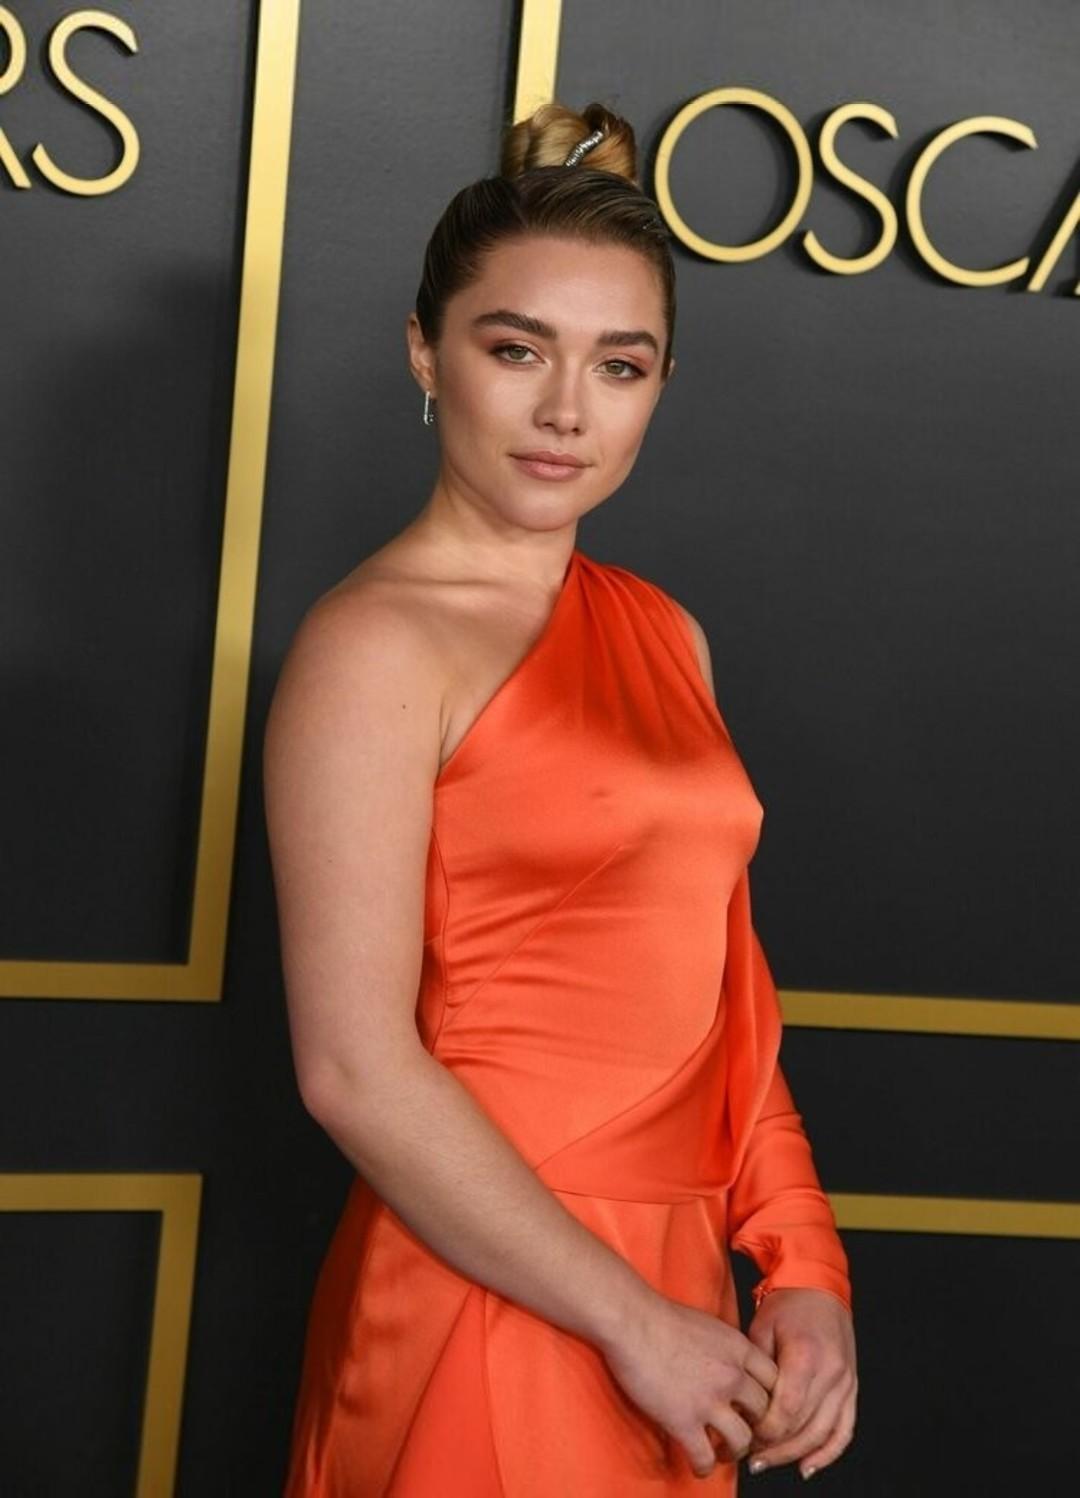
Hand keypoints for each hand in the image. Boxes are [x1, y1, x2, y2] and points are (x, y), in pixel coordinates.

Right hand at [600, 1290, 779, 1479]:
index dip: (771, 1398)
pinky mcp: (684, 1421)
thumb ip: (726, 1348)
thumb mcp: (709, 1324)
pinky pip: (705, 1457)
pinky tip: (699, 1466)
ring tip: (722, 1452)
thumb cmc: (661, 1316)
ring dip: (734, 1452)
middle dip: (758, 1428)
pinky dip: (704, 1468)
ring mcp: (709, 1400)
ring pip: (742, 1440)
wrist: (631, 1321)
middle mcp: (732, 1375)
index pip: (775, 1381)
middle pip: (765, 1413)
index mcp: (738, 1348)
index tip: (759, 1407)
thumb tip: (729, 1363)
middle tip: (744, 1432)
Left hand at [743, 1287, 856, 1479]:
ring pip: (823, 1434)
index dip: (764, 1432)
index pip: (786, 1411)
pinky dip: (828, 1453)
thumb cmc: (786, 1305)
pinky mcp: (852, 1388)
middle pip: (804, 1427)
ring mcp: (846, 1382)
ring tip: (769, 1463)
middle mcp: (831, 1373)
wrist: (819, 1286)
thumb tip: (744, 1409)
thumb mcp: (761, 1329)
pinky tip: (808, 1467)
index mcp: (806, 1356)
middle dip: (775, 1448)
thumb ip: (756, 1371)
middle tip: (751, 1458)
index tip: (745, 1436)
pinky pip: (845, 1430)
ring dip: (796, 1454)